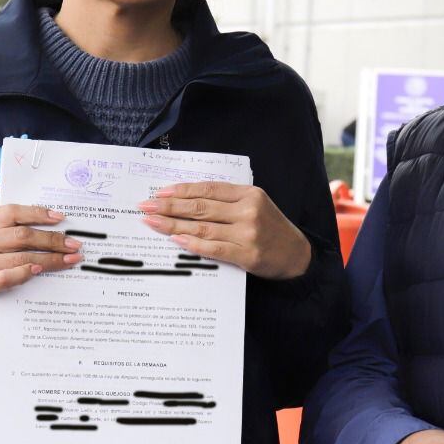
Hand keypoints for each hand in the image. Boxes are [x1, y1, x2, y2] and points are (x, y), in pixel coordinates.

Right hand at [0, 205, 82, 330]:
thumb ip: (4, 233)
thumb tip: (48, 228)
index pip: (10, 213)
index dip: (37, 213)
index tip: (60, 219)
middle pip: (20, 235)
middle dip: (52, 239)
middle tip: (74, 244)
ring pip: (20, 258)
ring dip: (50, 259)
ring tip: (70, 260)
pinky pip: (7, 277)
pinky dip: (26, 273)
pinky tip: (41, 272)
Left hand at [138, 182, 312, 279]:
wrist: (297, 255)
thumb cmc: (271, 229)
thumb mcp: (255, 205)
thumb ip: (227, 201)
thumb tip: (186, 200)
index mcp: (249, 194)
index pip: (208, 188)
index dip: (182, 190)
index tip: (159, 193)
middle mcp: (248, 210)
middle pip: (200, 207)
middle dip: (169, 207)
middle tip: (145, 206)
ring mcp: (248, 233)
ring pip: (202, 227)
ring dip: (173, 225)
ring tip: (152, 223)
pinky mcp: (247, 255)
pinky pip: (213, 248)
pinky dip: (192, 244)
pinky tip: (175, 240)